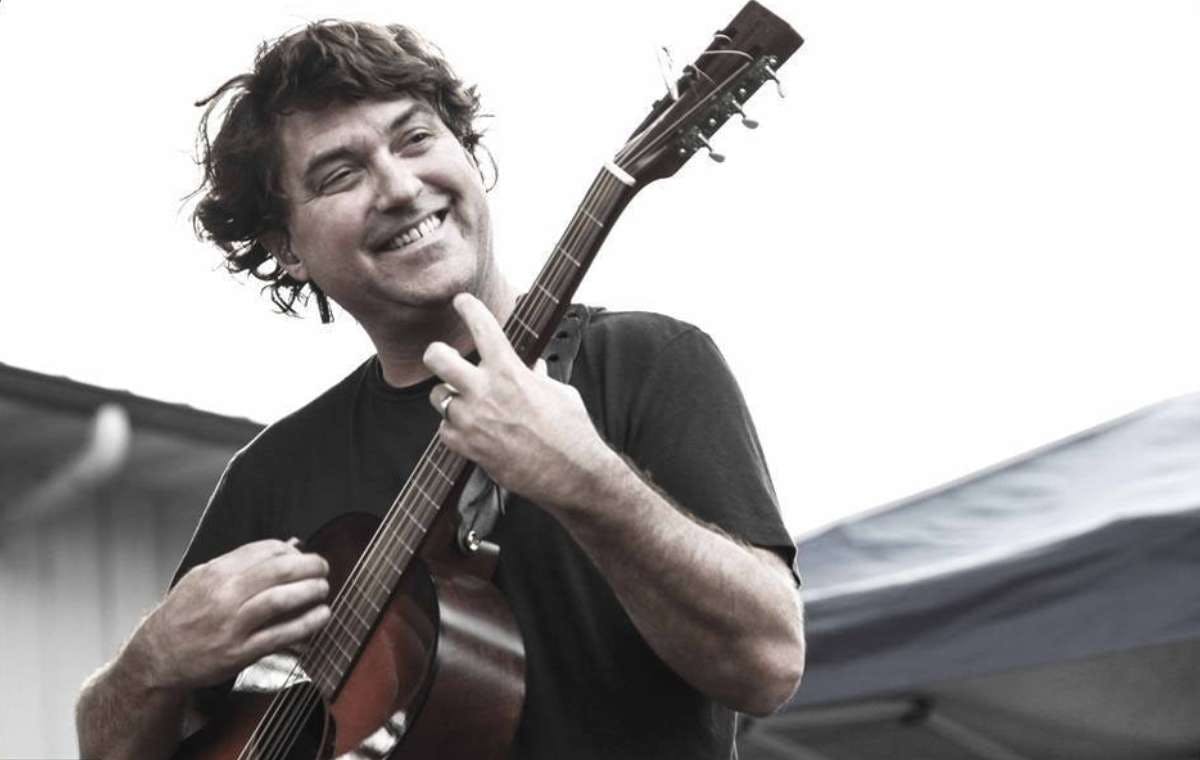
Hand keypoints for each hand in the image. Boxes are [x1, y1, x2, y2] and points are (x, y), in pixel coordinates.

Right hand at [133, 539, 330, 690]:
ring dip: (310, 591)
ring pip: (280, 600)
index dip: (291, 551)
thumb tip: (288, 545)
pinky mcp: (239, 652)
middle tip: (323, 568)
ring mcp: (232, 625)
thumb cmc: (184, 614)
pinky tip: (321, 616)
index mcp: (216, 573)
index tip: (301, 556)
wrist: (157, 656)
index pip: (265, 550)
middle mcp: (224, 596)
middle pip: (278, 571)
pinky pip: (280, 635)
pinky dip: (306, 624)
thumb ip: (242, 562)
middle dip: (309, 566)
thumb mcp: (203, 578)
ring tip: (323, 588)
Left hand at [422, 293, 617, 510]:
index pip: (482, 327)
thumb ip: (537, 376)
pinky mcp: (468, 447)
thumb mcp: (560, 392)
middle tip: (441, 354)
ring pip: (437, 396)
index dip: (468, 307)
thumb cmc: (572, 431)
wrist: (571, 473)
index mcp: (510, 371)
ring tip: (464, 401)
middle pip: (437, 358)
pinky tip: (470, 430)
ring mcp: (472, 420)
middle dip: (436, 352)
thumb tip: (533, 367)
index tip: (461, 301)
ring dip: (447, 396)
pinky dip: (453, 428)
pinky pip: (444, 430)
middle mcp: (485, 391)